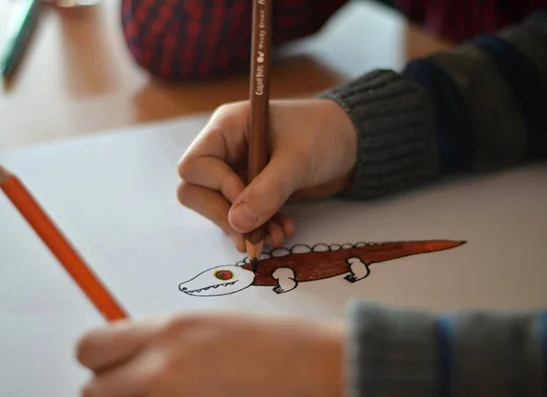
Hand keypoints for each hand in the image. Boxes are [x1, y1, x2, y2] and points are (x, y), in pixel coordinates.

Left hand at [76, 312, 344, 396]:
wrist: (315, 371)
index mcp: (170, 332)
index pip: (91, 346)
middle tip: (140, 388)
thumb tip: (130, 357)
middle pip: (92, 389)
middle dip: (111, 390)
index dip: (99, 358)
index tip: (112, 364)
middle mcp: (162, 369)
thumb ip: (163, 341)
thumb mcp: (210, 327)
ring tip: (169, 395)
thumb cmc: (275, 345)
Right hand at [177, 99, 356, 251]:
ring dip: (244, 228)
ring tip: (277, 236)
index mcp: (227, 128)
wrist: (352, 141)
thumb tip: (236, 224)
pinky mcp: (251, 189)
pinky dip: (258, 227)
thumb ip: (268, 190)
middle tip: (252, 234)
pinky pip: (241, 215)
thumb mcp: (297, 161)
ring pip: (219, 208)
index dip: (215, 188)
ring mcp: (236, 170)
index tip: (246, 200)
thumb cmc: (324, 135)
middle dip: (224, 216)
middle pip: (196, 190)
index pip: (193, 166)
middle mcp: (225, 149)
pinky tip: (282, 230)